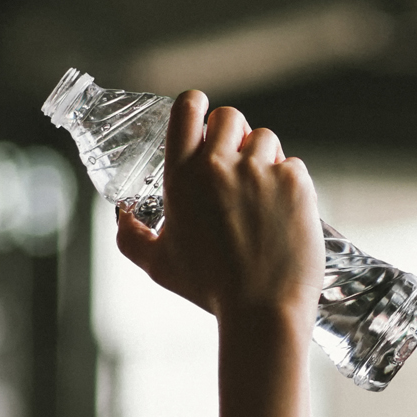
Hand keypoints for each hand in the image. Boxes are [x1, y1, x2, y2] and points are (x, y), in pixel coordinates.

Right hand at [114, 91, 323, 322]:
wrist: (262, 310)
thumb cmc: (208, 289)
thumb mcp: (157, 265)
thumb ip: (131, 236)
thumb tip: (121, 215)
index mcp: (181, 177)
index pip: (187, 108)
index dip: (196, 107)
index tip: (202, 120)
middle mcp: (219, 166)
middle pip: (229, 116)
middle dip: (233, 134)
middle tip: (235, 163)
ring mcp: (260, 171)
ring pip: (265, 137)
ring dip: (262, 157)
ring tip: (259, 193)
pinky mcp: (295, 182)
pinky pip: (292, 165)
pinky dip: (289, 182)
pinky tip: (281, 211)